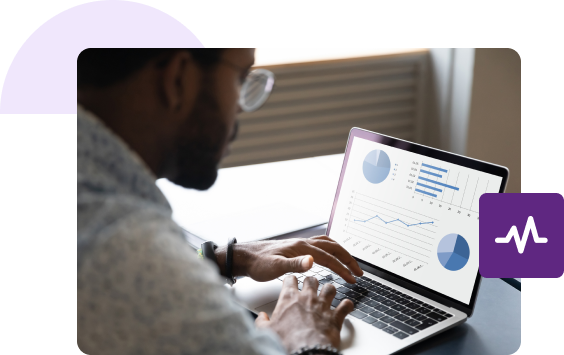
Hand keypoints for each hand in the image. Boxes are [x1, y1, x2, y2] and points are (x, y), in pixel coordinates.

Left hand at [215, 236, 362, 282]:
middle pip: (333, 248)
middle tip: (359, 272)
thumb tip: (312, 261)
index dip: (343, 269)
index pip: (329, 258)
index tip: (353, 279)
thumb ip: (294, 264)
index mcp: (301, 248)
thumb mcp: (275, 267)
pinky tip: (332, 255)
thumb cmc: (259, 263)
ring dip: (342, 253)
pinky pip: (321, 244)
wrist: (246, 256)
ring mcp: (301, 243)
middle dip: (348, 259)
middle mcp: (304, 243)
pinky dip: (332, 249)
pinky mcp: (298, 247)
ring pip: (329, 244)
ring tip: (351, 264)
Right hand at [255, 275, 353, 351]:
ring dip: (330, 290)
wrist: (306, 353)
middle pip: (312, 279)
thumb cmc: (287, 342)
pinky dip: (347, 305)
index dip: (291, 280)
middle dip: (311, 281)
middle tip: (311, 286)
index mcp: (290, 298)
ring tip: (328, 293)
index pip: (290, 279)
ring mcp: (323, 306)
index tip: (292, 282)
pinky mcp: (336, 316)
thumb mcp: (267, 332)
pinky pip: (346, 305)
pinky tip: (346, 306)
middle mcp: (308, 298)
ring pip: (330, 287)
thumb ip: (262, 322)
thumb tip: (261, 317)